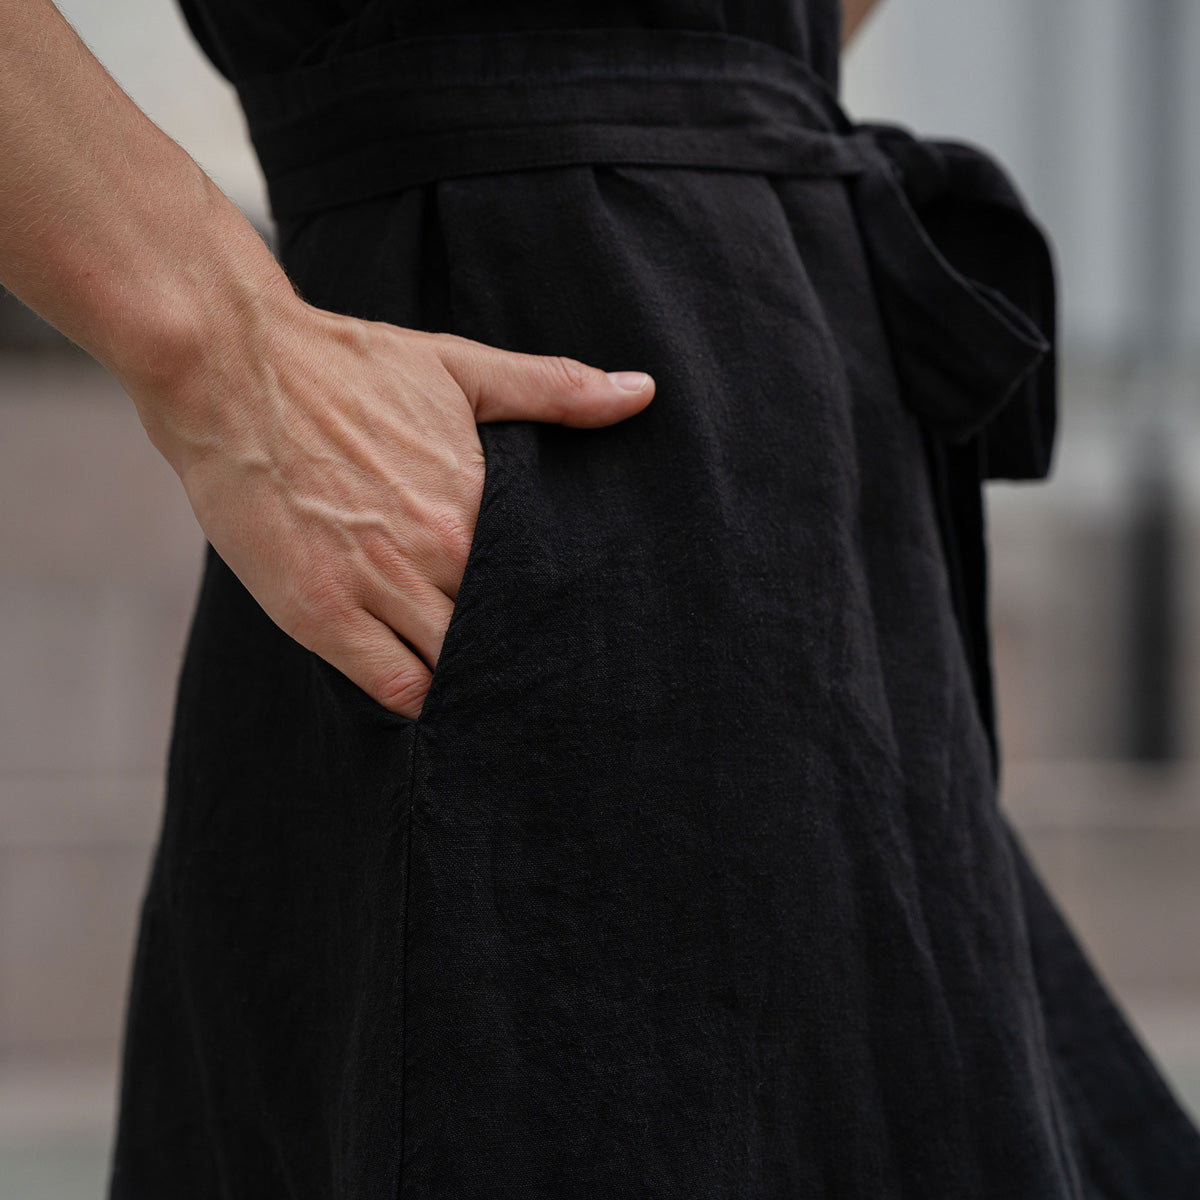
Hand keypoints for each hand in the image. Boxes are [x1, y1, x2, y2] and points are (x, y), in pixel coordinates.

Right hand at [136, 296, 653, 718]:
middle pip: (506, 631)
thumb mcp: (460, 365)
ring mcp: (378, 586)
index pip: (548, 581)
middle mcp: (437, 549)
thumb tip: (640, 393)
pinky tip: (437, 696)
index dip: (559, 606)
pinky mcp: (321, 613)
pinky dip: (423, 701)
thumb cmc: (345, 367)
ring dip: (477, 680)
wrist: (230, 368)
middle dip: (523, 650)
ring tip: (493, 688)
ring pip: (456, 667)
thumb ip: (554, 388)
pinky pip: (394, 688)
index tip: (570, 620)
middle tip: (541, 669)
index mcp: (477, 497)